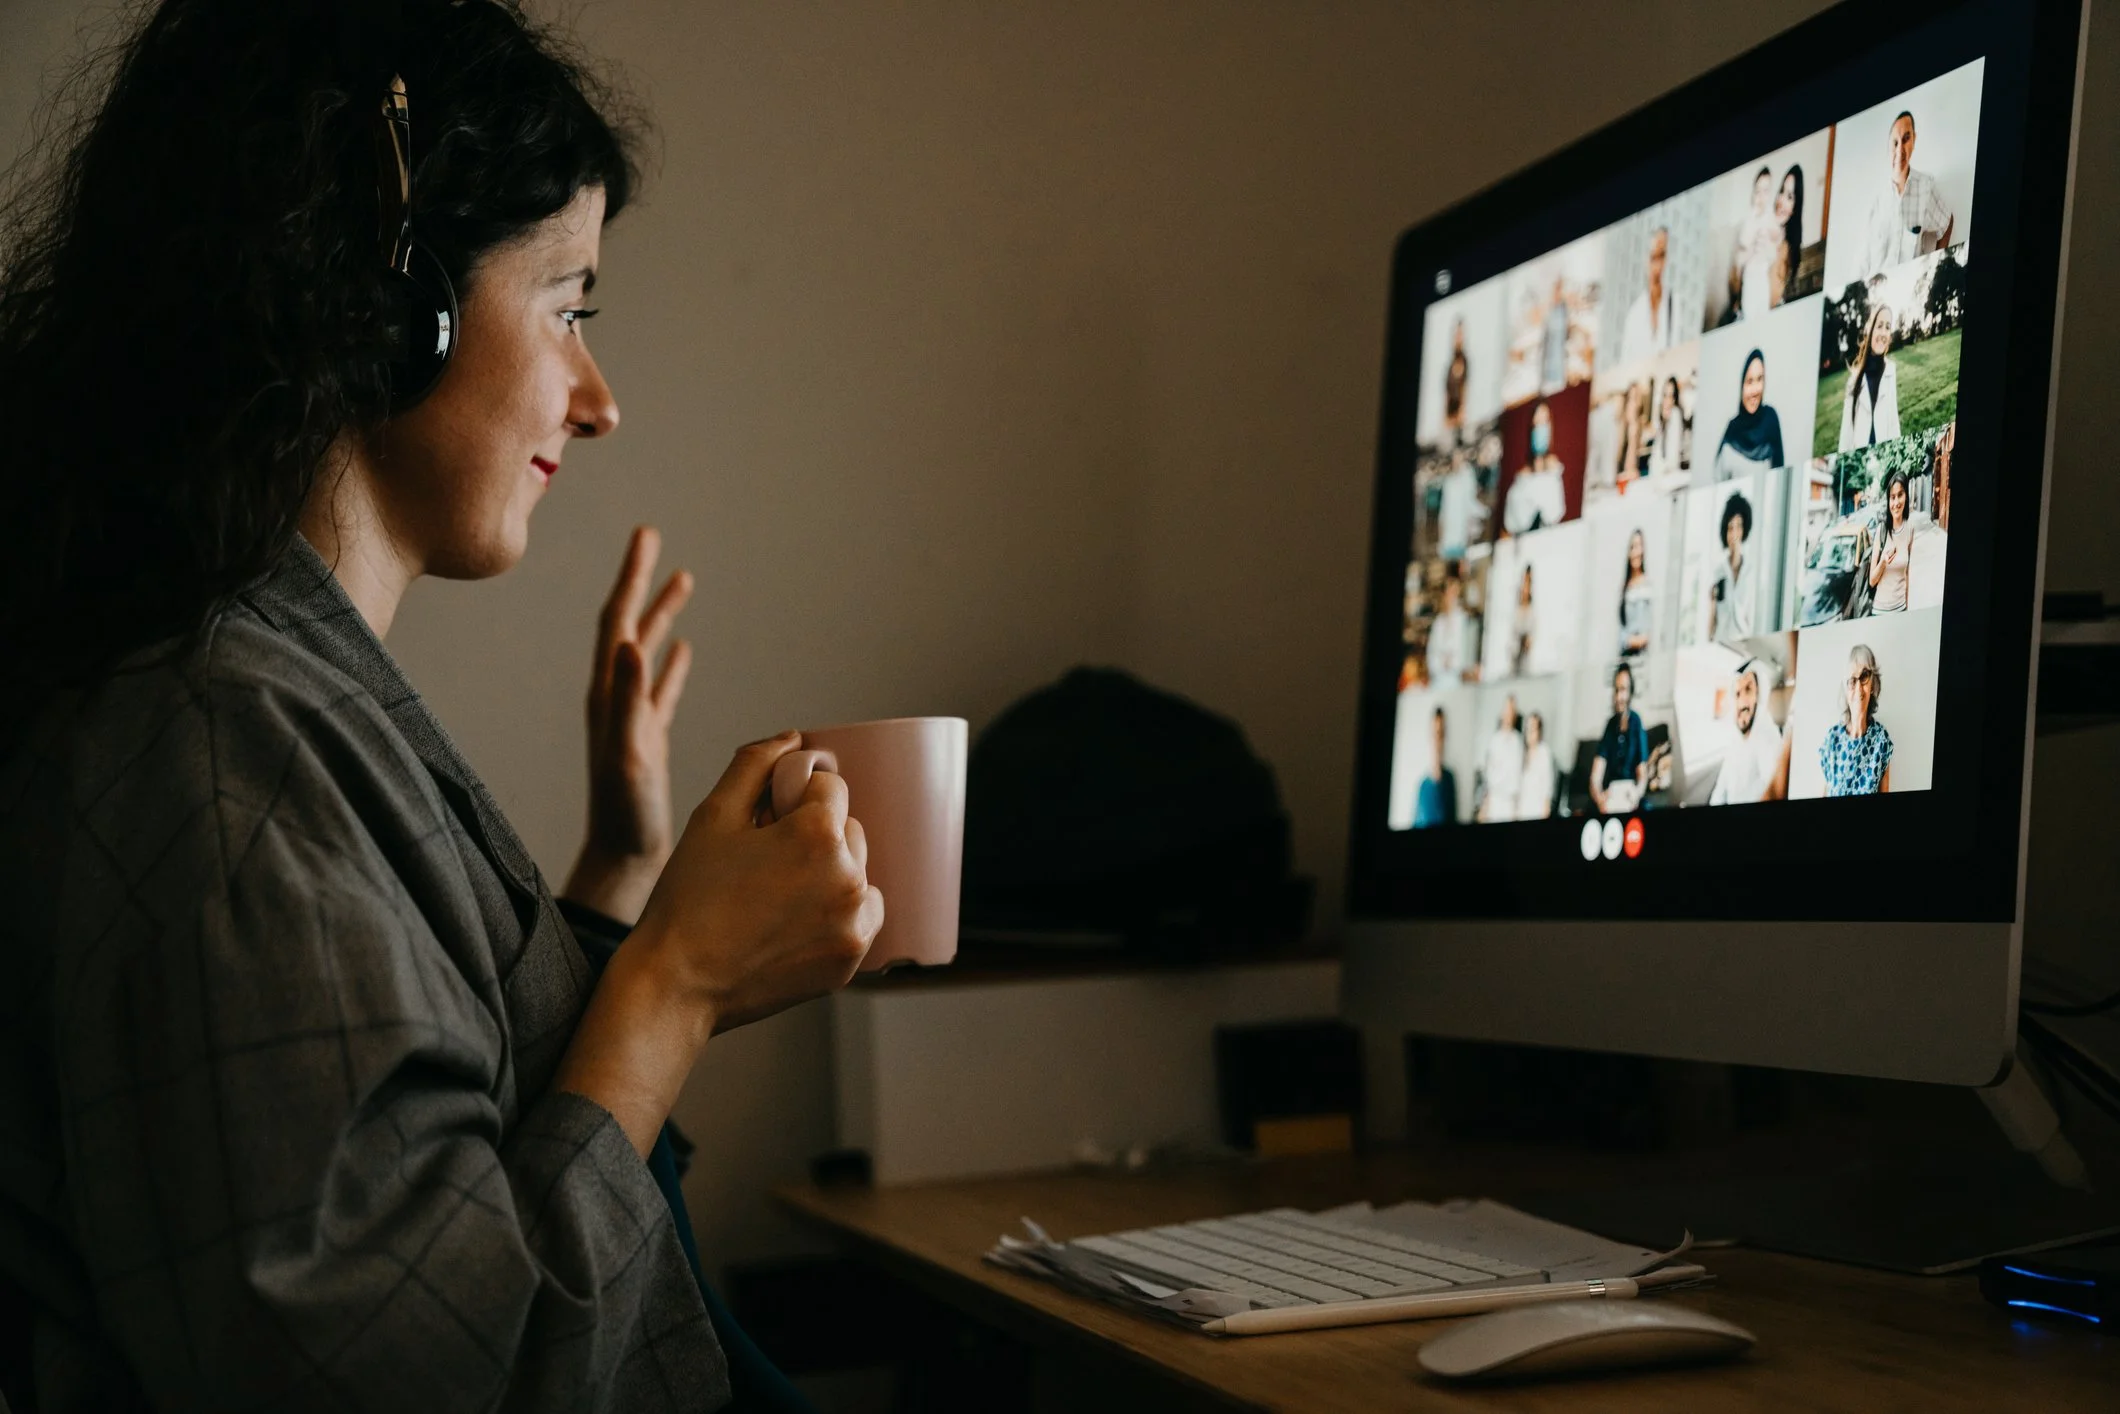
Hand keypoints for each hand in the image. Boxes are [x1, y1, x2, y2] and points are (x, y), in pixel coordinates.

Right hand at [552, 734, 881, 1155]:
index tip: (768, 819)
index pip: (830, 786)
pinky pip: (861, 915)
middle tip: (766, 861)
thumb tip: (793, 737)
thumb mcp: (712, 817)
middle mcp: (848, 875)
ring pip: (858, 871)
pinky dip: (839, 912)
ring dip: (831, 871)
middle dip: (815, 833)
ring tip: (778, 894)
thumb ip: (756, 765)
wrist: (678, 984)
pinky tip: (796, 921)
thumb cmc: (688, 899)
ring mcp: (854, 921)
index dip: (796, 796)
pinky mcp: (852, 958)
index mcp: (817, 833)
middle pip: (848, 828)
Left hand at [563, 526, 693, 923]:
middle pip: (629, 625)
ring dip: (662, 615)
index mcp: (607, 695)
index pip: (617, 621)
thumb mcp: (628, 753)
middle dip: (641, 581)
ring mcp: (632, 717)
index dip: (630, 577)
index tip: (644, 536)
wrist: (622, 859)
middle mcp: (614, 699)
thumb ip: (627, 698)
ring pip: (648, 652)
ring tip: (681, 580)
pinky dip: (673, 664)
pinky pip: (662, 688)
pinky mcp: (648, 738)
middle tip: (652, 539)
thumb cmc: (624, 814)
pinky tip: (684, 650)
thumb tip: (631, 641)